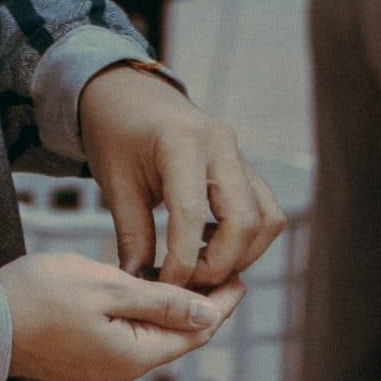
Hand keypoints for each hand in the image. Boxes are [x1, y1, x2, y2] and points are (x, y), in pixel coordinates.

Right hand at [0, 251, 243, 380]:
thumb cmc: (41, 296)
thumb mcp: (105, 286)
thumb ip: (160, 300)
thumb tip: (209, 312)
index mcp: (134, 356)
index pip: (195, 333)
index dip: (221, 304)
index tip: (242, 276)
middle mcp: (122, 373)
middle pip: (176, 339)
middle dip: (200, 306)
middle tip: (220, 269)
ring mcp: (101, 372)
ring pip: (151, 339)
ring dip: (170, 309)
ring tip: (187, 272)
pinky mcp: (84, 362)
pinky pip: (127, 340)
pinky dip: (143, 316)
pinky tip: (144, 289)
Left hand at [78, 65, 285, 288]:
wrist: (128, 94)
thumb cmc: (116, 134)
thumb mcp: (114, 182)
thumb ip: (132, 235)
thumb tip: (140, 285)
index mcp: (181, 141)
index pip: (192, 215)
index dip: (181, 263)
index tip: (163, 286)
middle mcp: (221, 144)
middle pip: (244, 222)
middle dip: (218, 265)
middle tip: (185, 281)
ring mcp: (239, 153)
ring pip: (266, 220)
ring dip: (240, 255)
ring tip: (199, 266)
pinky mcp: (246, 166)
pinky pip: (266, 211)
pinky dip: (248, 239)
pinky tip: (211, 245)